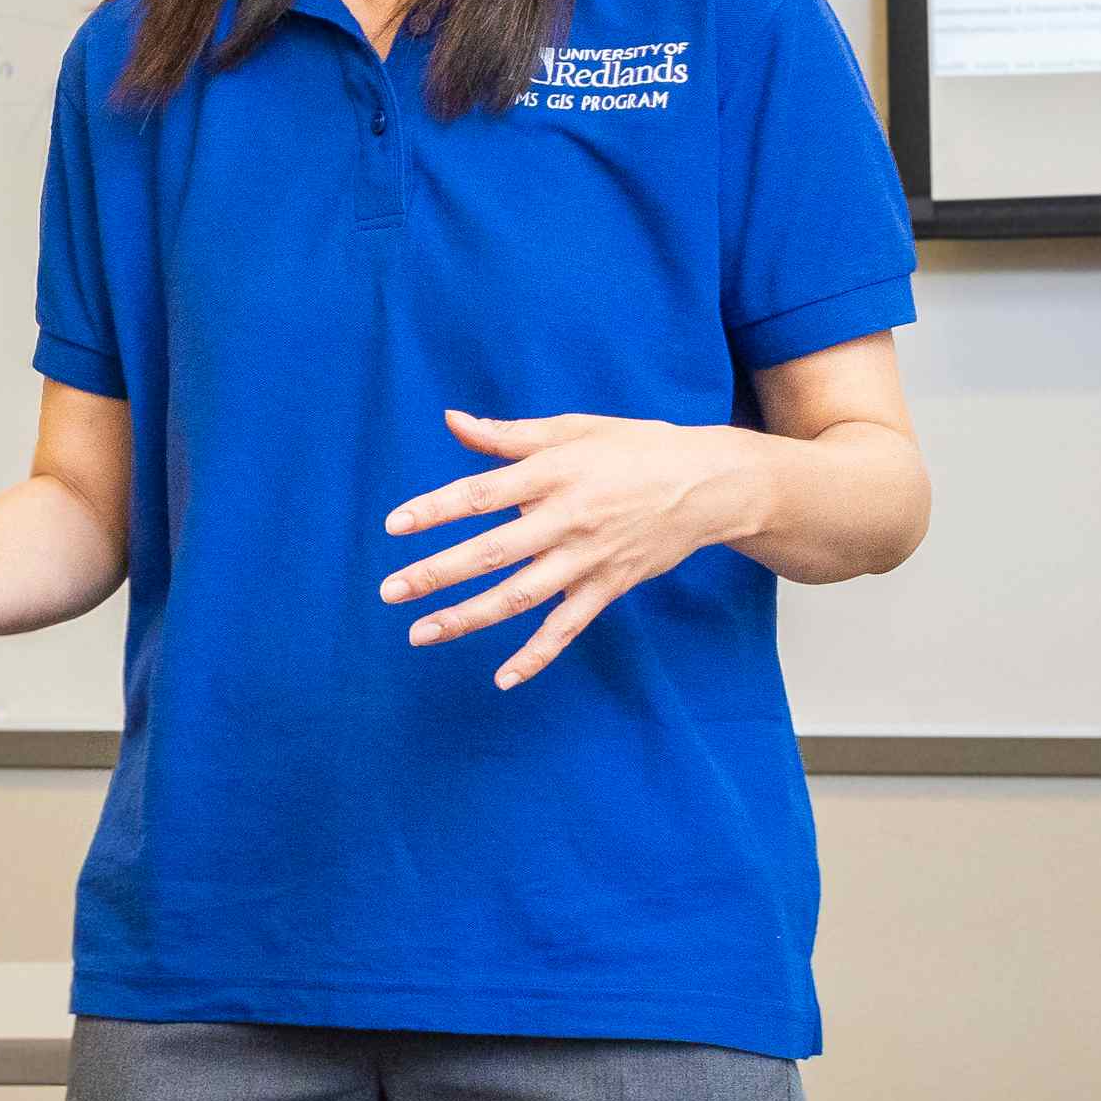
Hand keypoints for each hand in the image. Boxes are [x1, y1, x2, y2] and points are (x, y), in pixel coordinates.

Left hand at [379, 411, 768, 688]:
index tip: (394, 526)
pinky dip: (537, 655)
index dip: (436, 510)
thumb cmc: (636, 448)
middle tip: (390, 590)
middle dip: (437, 573)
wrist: (709, 484)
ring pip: (520, 595)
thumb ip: (509, 435)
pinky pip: (567, 627)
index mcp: (555, 473)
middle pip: (492, 551)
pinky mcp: (608, 586)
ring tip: (419, 634)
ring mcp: (588, 558)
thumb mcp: (575, 429)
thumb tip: (453, 421)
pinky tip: (502, 678)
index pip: (483, 494)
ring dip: (468, 617)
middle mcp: (568, 518)